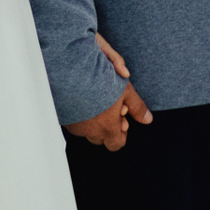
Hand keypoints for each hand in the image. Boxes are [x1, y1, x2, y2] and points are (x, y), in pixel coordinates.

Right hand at [64, 34, 150, 149]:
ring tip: (95, 98)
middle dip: (107, 126)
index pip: (116, 144)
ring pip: (86, 130)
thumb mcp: (124, 87)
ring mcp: (73, 124)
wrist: (67, 65)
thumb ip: (136, 106)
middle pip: (101, 138)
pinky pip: (73, 122)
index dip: (121, 133)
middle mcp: (88, 130)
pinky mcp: (62, 116)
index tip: (122, 118)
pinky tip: (82, 97)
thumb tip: (147, 119)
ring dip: (92, 120)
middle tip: (110, 106)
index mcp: (107, 126)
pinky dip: (79, 114)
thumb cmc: (98, 75)